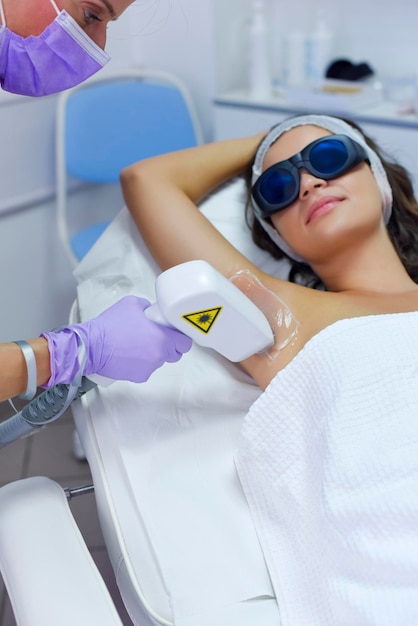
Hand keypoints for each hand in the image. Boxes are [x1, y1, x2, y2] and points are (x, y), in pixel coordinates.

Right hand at [42, 296, 191, 385]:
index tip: (174, 333)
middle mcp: (159, 355)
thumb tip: (152, 311)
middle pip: (174, 354)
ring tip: (136, 344)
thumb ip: (148, 306)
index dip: (181, 338)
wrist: (91, 346)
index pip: (185, 343)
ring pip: (159, 361)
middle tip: (155, 337)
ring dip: (152, 354)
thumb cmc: (110, 325)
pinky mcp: (139, 377)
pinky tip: (128, 354)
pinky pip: (146, 369)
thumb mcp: (132, 304)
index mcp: (162, 338)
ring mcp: (149, 368)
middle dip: (168, 346)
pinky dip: (141, 363)